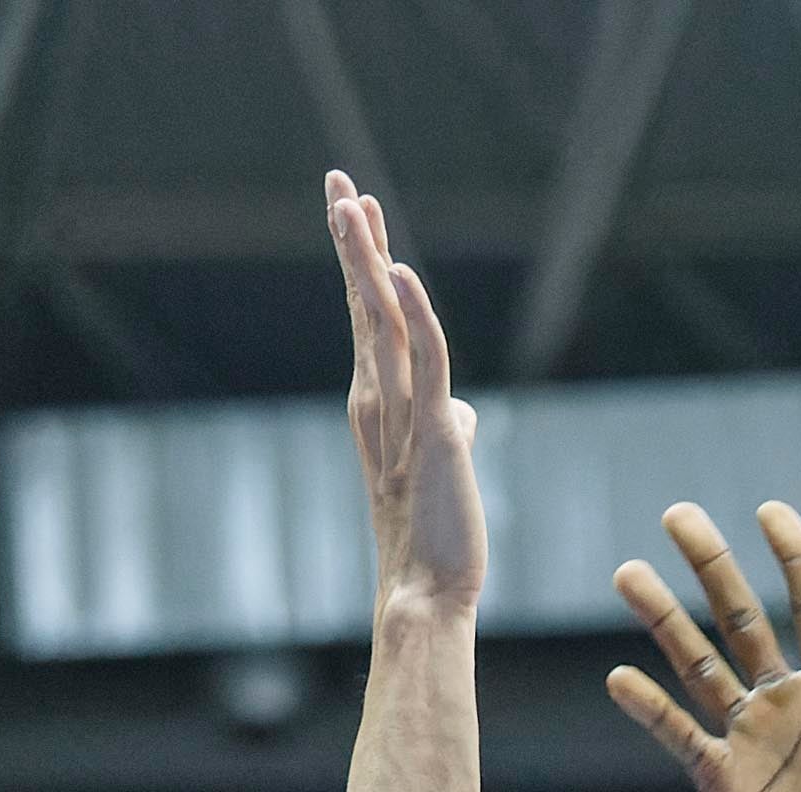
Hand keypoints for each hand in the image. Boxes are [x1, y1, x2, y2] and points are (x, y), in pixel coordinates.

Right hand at [329, 172, 487, 615]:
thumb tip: (463, 413)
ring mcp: (403, 418)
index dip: (364, 267)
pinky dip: (415, 315)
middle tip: (337, 182)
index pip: (371, 323)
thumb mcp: (445, 474)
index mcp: (381, 411)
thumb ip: (448, 433)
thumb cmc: (434, 546)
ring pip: (382, 323)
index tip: (355, 214)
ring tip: (351, 202)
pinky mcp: (436, 436)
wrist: (423, 600)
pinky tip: (403, 271)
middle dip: (353, 243)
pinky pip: (426, 363)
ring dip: (368, 260)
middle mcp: (381, 406)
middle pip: (365, 307)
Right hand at [608, 503, 800, 791]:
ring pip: (699, 666)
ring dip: (664, 621)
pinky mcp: (724, 787)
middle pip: (742, 620)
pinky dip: (651, 708)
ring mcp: (751, 745)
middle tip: (679, 513)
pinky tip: (621, 677)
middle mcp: (789, 710)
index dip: (793, 560)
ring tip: (627, 573)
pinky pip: (680, 737)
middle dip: (712, 567)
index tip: (770, 511)